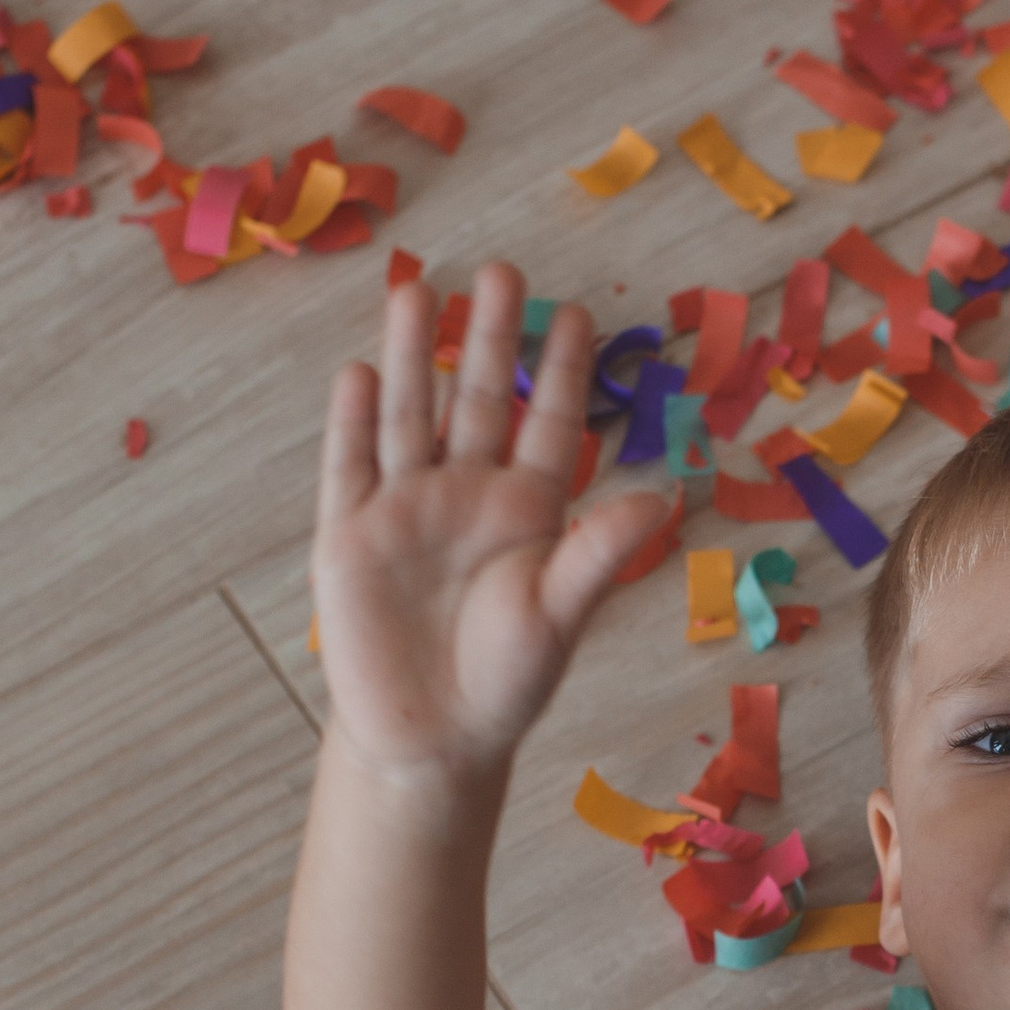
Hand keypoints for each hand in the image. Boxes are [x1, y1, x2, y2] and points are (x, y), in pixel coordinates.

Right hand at [311, 259, 675, 785]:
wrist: (433, 738)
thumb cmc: (507, 679)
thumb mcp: (560, 613)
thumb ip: (599, 553)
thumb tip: (660, 498)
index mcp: (527, 510)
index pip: (548, 424)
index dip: (562, 371)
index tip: (575, 313)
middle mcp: (467, 494)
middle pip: (478, 399)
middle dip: (488, 338)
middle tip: (501, 272)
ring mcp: (404, 509)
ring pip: (409, 414)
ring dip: (411, 356)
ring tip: (417, 290)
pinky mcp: (348, 535)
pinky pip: (349, 465)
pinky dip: (351, 421)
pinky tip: (358, 371)